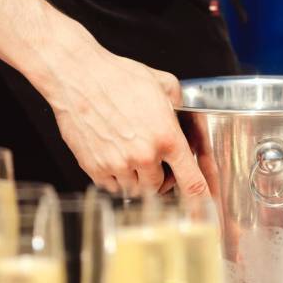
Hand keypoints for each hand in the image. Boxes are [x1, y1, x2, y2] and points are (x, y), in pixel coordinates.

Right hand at [35, 31, 207, 197]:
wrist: (78, 76)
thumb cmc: (118, 77)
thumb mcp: (164, 84)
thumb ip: (181, 106)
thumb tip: (188, 116)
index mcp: (167, 138)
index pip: (191, 181)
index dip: (200, 199)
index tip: (204, 205)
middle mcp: (143, 155)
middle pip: (159, 188)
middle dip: (160, 179)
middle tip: (156, 163)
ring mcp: (117, 164)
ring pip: (135, 190)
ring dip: (137, 179)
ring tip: (133, 157)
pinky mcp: (93, 166)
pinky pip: (111, 187)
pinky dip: (116, 179)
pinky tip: (115, 159)